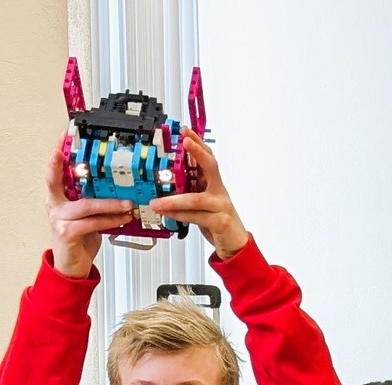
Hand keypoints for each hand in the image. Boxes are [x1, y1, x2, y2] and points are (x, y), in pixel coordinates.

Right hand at [44, 140, 137, 277]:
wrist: (71, 269)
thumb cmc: (79, 242)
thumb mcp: (86, 218)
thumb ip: (94, 205)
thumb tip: (117, 194)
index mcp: (57, 199)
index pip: (55, 173)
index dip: (57, 156)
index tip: (63, 140)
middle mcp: (55, 206)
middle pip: (73, 185)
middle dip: (94, 178)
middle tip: (114, 173)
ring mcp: (59, 219)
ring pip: (87, 206)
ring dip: (111, 205)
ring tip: (128, 205)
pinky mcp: (67, 233)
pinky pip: (91, 223)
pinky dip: (108, 221)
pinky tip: (120, 220)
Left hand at [149, 132, 247, 258]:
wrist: (235, 245)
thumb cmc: (217, 221)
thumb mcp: (203, 202)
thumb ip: (191, 190)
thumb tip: (169, 182)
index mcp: (214, 184)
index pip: (208, 158)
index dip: (198, 143)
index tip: (186, 131)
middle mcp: (218, 191)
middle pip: (210, 166)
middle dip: (197, 152)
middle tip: (185, 142)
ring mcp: (220, 206)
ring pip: (195, 199)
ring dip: (172, 200)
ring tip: (156, 202)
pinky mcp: (219, 222)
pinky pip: (195, 216)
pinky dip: (178, 215)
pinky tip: (167, 214)